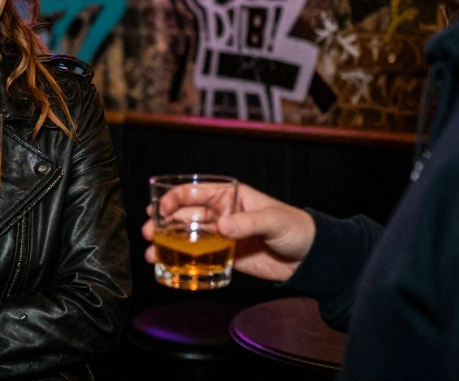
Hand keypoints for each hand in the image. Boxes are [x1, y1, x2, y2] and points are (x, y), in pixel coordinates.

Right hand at [142, 183, 315, 282]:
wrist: (310, 258)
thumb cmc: (296, 228)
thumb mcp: (273, 220)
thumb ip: (248, 222)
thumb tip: (223, 226)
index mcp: (230, 196)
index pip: (194, 192)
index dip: (173, 198)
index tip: (158, 208)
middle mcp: (221, 214)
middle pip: (184, 215)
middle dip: (162, 222)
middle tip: (148, 232)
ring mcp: (222, 236)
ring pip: (187, 237)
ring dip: (166, 242)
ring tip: (151, 253)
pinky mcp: (225, 256)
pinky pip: (199, 258)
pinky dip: (183, 261)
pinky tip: (168, 266)